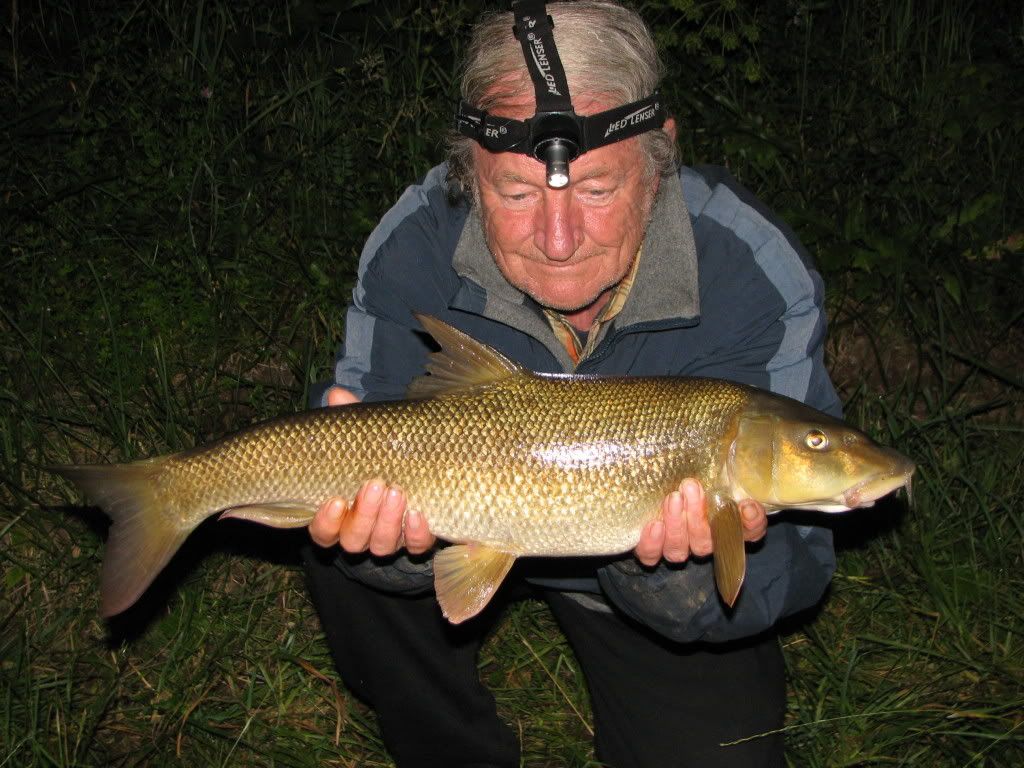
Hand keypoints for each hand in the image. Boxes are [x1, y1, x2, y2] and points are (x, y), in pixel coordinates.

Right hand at [308, 386, 435, 555]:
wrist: (426, 470)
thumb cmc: (382, 455)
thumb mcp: (368, 437)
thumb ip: (351, 420)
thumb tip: (337, 394)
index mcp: (341, 513)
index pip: (323, 530)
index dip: (326, 521)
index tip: (335, 500)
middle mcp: (361, 531)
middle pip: (354, 539)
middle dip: (363, 515)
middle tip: (375, 484)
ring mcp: (390, 537)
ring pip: (381, 544)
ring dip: (388, 521)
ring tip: (397, 491)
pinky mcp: (418, 539)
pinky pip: (416, 546)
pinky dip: (417, 533)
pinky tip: (420, 515)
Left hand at [633, 479, 766, 566]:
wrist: (651, 474)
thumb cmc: (682, 467)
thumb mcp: (706, 462)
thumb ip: (725, 467)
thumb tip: (741, 473)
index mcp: (722, 522)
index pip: (748, 532)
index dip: (751, 524)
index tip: (747, 505)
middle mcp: (701, 540)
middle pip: (706, 541)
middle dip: (698, 515)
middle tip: (690, 486)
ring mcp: (676, 547)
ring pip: (679, 550)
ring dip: (677, 525)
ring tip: (673, 498)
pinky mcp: (650, 549)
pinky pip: (651, 556)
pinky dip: (653, 543)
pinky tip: (654, 525)